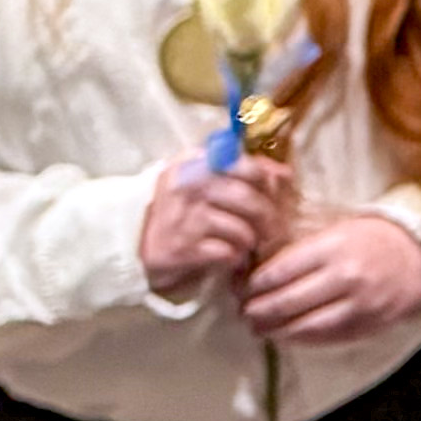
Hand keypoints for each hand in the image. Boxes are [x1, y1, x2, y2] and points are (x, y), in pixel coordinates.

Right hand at [139, 154, 293, 300]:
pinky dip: (235, 259)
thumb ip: (243, 170)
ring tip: (243, 244)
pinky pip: (230, 253)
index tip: (268, 195)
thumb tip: (284, 173)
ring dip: (249, 242)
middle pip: (250, 200)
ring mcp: (185, 218)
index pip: (247, 167)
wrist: (136, 242)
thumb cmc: (180, 209)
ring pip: (243, 231)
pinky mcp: (184, 248)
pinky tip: (228, 257)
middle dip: (268, 220)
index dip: (266, 183)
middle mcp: (188, 186)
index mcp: (194, 162)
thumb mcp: (202, 178)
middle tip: (271, 231)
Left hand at [241, 211, 420, 347]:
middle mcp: (344, 278)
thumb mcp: (338, 230)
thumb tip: (260, 270)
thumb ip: (302, 249)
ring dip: (275, 330)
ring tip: (259, 328)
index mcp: (333, 248)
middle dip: (258, 310)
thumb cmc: (376, 237)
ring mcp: (357, 306)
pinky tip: (287, 336)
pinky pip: (325, 339)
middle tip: (243, 312)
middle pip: (287, 302)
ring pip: (304, 326)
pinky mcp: (367, 325)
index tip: (241, 288)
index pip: (280, 272)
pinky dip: (301, 340)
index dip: (254, 285)